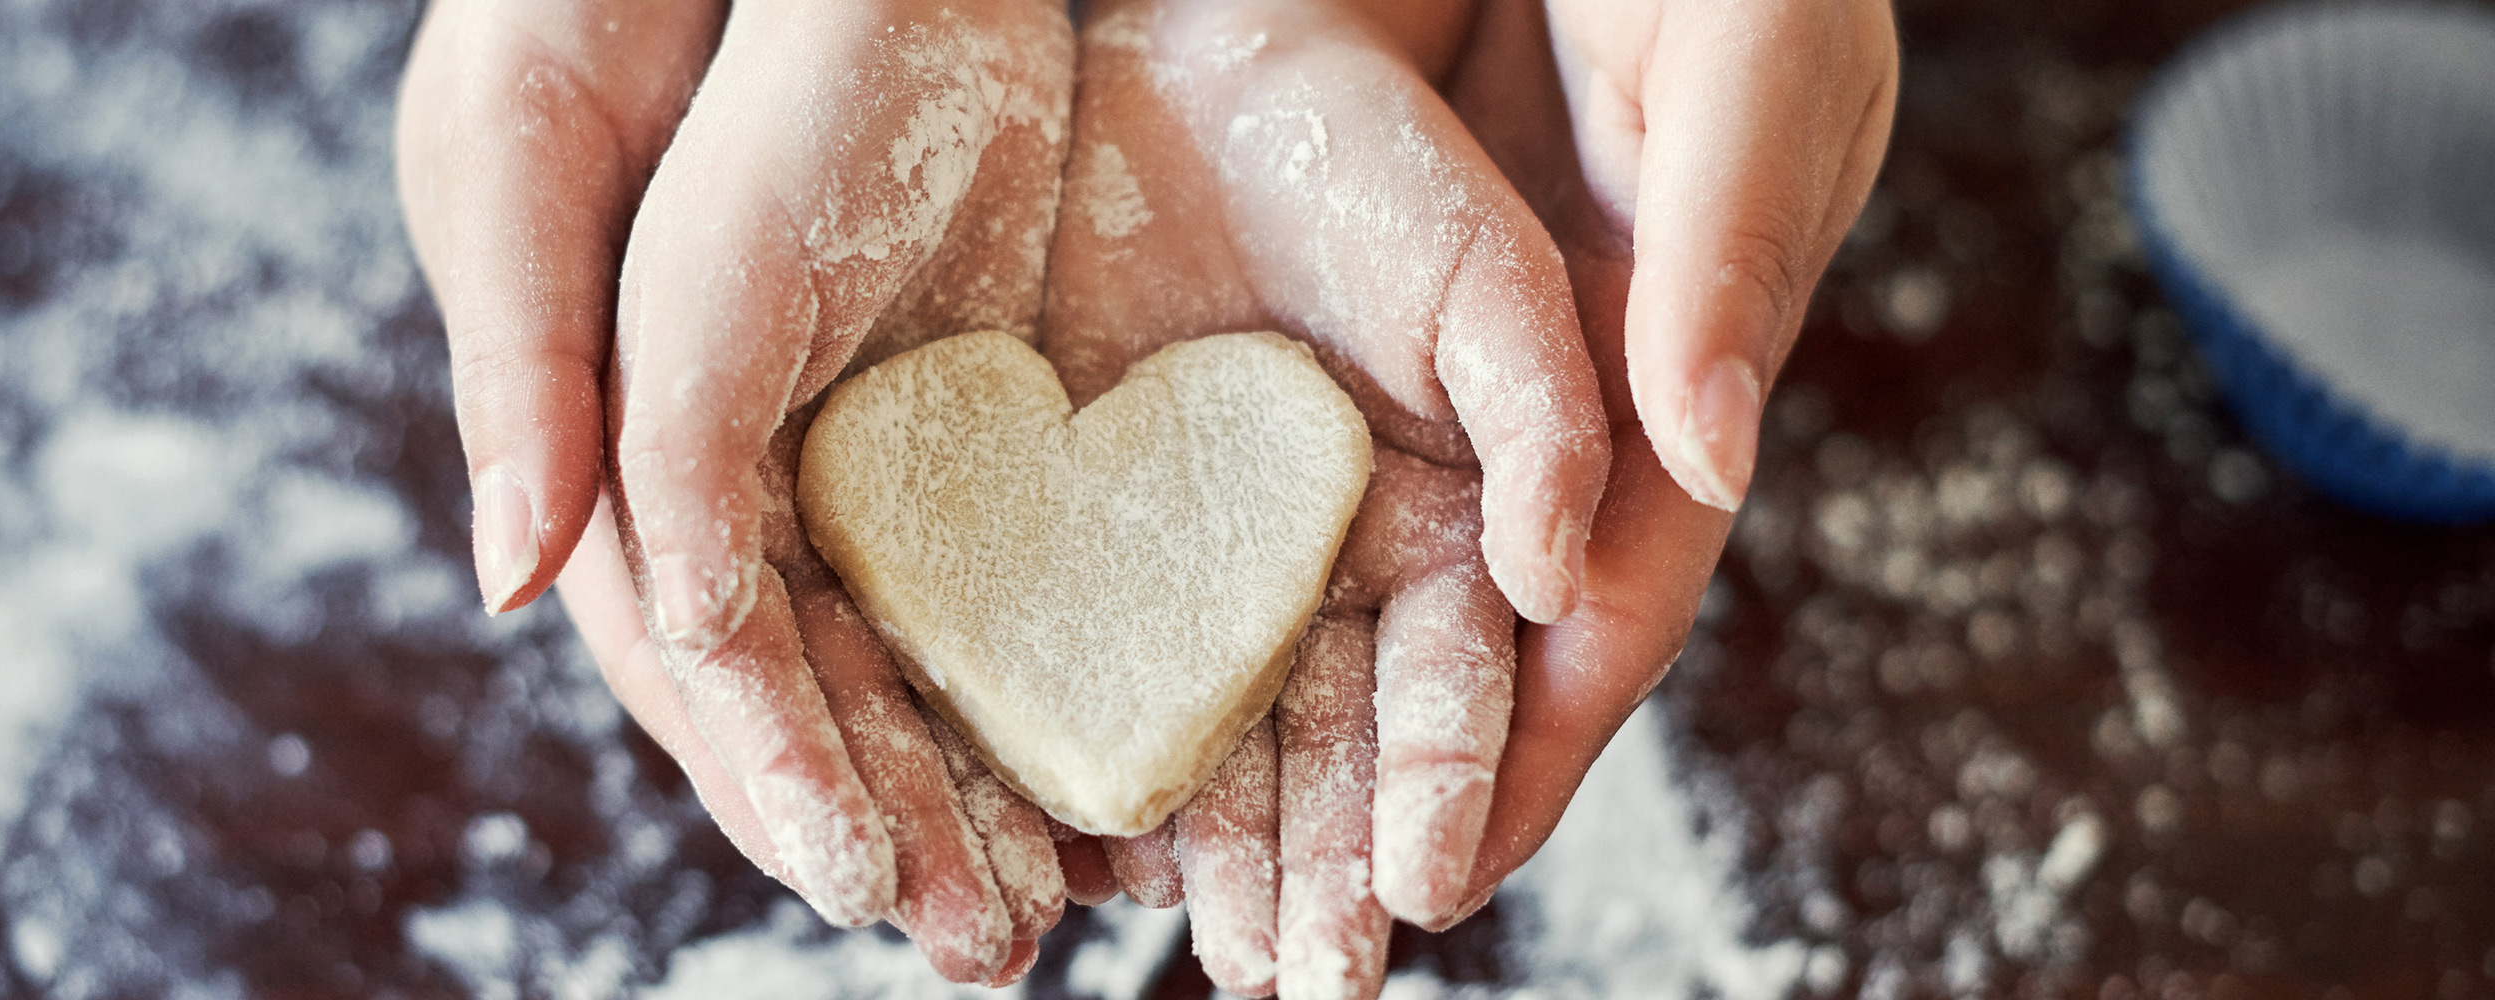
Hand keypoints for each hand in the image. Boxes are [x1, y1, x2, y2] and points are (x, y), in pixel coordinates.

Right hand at [394, 0, 1078, 981]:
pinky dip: (1050, 662)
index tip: (865, 885)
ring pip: (913, 658)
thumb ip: (536, 370)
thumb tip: (515, 585)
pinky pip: (1003, 570)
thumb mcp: (533, 160)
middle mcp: (731, 486)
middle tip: (999, 942)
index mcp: (618, 459)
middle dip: (900, 827)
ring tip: (1071, 894)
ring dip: (982, 781)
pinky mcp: (953, 423)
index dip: (773, 779)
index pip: (691, 662)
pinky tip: (1130, 739)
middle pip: (814, 698)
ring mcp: (844, 461)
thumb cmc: (621, 18)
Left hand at [1045, 0, 1894, 994]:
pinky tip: (1074, 715)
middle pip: (1442, 650)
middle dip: (1362, 810)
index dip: (1524, 747)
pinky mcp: (1264, 347)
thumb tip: (1701, 457)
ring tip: (1163, 898)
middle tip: (1290, 959)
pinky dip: (1153, 619)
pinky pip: (1205, 505)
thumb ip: (1727, 252)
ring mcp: (1387, 390)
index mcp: (1657, 383)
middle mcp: (1515, 418)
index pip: (1597, 602)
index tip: (1441, 876)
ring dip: (1247, 757)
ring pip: (1316, 604)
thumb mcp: (1736, 68)